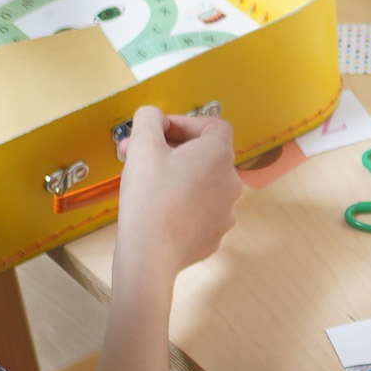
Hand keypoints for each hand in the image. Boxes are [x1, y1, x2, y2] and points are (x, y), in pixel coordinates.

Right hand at [115, 106, 239, 282]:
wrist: (150, 253)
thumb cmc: (150, 197)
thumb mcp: (142, 145)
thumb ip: (149, 119)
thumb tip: (153, 116)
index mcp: (219, 154)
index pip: (213, 125)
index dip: (185, 123)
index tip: (159, 131)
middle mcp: (230, 182)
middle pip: (204, 155)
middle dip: (171, 150)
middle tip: (139, 155)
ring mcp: (225, 212)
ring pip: (201, 184)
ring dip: (177, 177)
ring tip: (146, 184)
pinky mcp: (214, 235)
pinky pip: (198, 211)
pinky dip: (181, 205)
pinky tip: (157, 210)